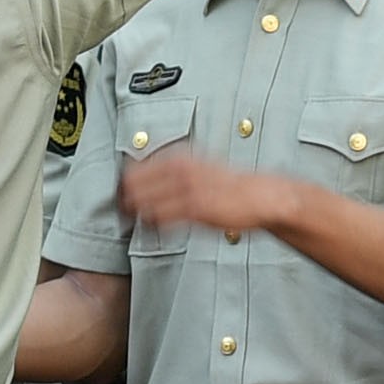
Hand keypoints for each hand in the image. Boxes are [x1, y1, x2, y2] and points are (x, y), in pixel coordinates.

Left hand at [113, 147, 294, 244]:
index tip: (124, 195)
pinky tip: (157, 226)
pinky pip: (162, 218)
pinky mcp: (195, 208)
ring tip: (137, 220)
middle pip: (134, 184)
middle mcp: (180, 169)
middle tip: (125, 210)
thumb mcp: (199, 168)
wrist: (259, 196)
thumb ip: (174, 172)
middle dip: (126, 199)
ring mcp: (187, 189)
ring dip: (137, 212)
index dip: (125, 184)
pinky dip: (154, 223)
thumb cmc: (230, 186)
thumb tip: (150, 181)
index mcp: (179, 157)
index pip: (135, 168)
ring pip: (145, 202)